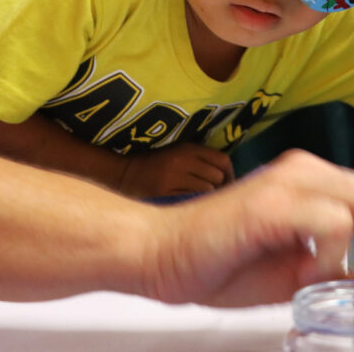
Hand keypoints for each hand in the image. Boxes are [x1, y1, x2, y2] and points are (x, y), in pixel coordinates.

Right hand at [118, 142, 234, 196]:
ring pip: (207, 190)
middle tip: (215, 196)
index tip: (228, 183)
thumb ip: (199, 159)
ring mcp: (174, 176)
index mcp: (188, 148)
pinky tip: (189, 206)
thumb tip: (227, 176)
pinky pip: (191, 199)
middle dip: (219, 187)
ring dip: (207, 197)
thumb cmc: (154, 165)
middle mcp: (183, 160)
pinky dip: (194, 203)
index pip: (223, 160)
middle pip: (218, 177)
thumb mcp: (177, 153)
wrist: (122, 172)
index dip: (230, 174)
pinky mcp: (165, 192)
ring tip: (200, 201)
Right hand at [141, 150, 353, 312]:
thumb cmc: (222, 265)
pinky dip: (334, 258)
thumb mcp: (296, 274)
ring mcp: (291, 181)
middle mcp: (309, 171)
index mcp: (317, 183)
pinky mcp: (271, 201)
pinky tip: (308, 281)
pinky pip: (333, 223)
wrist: (160, 257)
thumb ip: (338, 272)